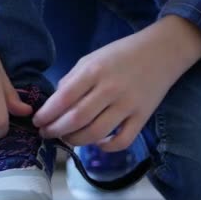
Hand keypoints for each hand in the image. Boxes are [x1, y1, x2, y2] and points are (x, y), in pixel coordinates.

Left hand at [33, 15, 200, 150]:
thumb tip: (55, 103)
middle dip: (56, 131)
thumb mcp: (92, 58)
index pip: (64, 99)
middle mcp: (110, 89)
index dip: (47, 114)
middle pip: (76, 119)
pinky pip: (123, 141)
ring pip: (96, 134)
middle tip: (46, 134)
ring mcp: (128, 105)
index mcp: (94, 71)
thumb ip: (72, 79)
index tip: (37, 121)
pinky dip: (107, 148)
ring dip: (76, 141)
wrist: (163, 51)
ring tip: (67, 138)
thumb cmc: (122, 53)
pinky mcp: (142, 117)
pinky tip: (98, 143)